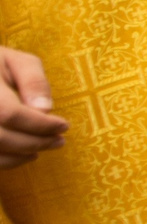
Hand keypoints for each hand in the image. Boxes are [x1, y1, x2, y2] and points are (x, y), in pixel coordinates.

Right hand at [0, 49, 68, 166]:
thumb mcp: (17, 62)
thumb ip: (33, 81)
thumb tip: (45, 109)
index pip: (10, 113)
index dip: (39, 124)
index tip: (63, 126)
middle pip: (1, 137)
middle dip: (35, 141)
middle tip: (59, 140)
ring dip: (22, 155)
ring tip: (46, 146)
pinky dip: (7, 161)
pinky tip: (26, 155)